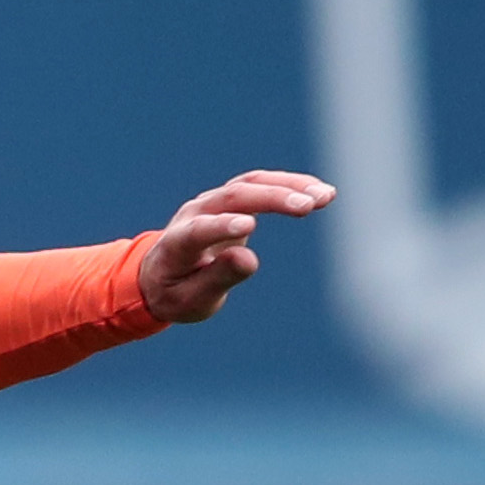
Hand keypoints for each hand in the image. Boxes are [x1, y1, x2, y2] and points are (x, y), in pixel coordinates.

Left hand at [138, 169, 332, 323]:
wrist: (159, 275)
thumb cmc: (176, 293)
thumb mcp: (192, 300)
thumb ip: (217, 279)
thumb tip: (248, 259)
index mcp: (177, 244)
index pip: (198, 230)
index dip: (220, 227)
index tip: (248, 227)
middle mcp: (193, 214)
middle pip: (232, 197)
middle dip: (271, 198)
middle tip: (308, 205)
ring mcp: (211, 203)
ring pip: (250, 184)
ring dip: (289, 186)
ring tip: (325, 196)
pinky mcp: (230, 200)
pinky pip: (260, 184)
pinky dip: (290, 185)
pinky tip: (321, 192)